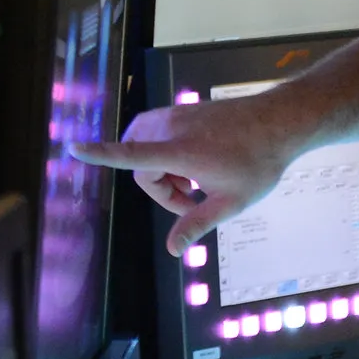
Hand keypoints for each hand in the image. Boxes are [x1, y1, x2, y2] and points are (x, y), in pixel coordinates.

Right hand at [71, 99, 301, 254]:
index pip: (131, 155)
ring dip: (161, 170)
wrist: (283, 121)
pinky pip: (156, 134)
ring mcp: (176, 114)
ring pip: (146, 149)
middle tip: (193, 201)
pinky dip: (166, 153)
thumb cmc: (260, 162)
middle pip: (141, 167)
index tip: (74, 148)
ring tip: (194, 181)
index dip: (100, 155)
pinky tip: (195, 163)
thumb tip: (173, 250)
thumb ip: (198, 224)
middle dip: (160, 189)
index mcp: (181, 150)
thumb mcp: (232, 202)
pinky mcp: (182, 108)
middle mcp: (172, 128)